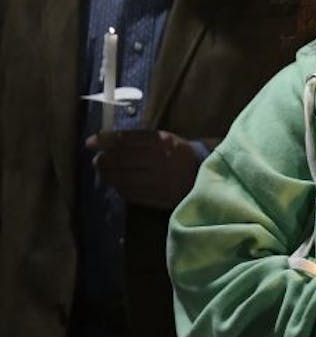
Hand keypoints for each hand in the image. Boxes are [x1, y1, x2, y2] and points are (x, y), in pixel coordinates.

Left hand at [86, 129, 202, 207]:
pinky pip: (131, 193)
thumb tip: (108, 141)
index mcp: (163, 141)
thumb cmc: (181, 154)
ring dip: (108, 175)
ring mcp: (159, 180)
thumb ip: (140, 140)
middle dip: (104, 160)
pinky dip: (119, 188)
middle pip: (121, 159)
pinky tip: (117, 184)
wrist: (205, 176)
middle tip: (97, 160)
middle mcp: (160, 160)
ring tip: (103, 172)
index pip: (126, 139)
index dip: (105, 140)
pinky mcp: (159, 197)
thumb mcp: (165, 139)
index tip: (90, 142)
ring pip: (123, 178)